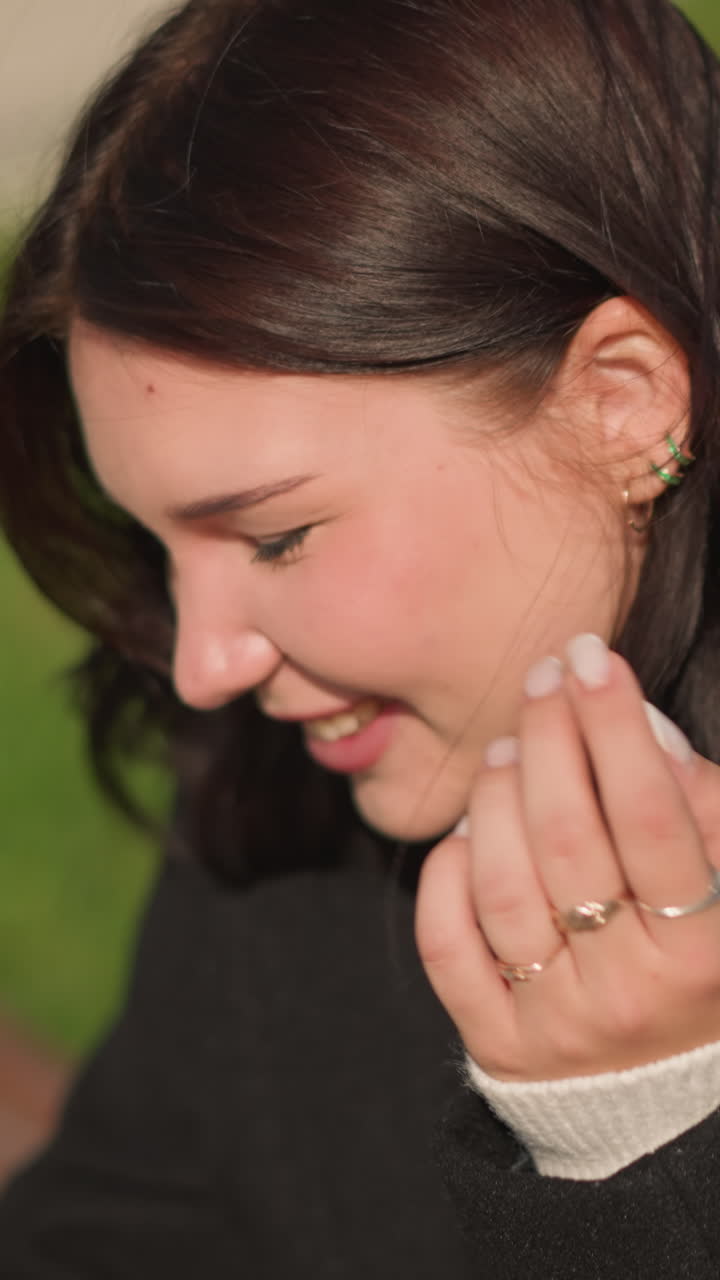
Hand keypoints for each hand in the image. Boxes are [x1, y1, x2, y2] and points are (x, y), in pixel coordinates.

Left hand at [415, 634, 719, 1081]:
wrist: (667, 1094)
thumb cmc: (703, 957)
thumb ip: (702, 807)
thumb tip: (637, 725)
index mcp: (706, 951)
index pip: (651, 816)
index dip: (615, 725)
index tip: (590, 657)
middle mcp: (630, 992)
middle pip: (568, 839)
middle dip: (549, 739)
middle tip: (542, 680)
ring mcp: (557, 1023)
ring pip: (502, 886)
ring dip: (495, 797)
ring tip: (508, 750)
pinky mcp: (498, 1043)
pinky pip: (448, 945)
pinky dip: (448, 873)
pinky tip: (469, 833)